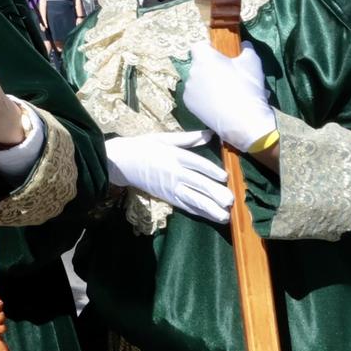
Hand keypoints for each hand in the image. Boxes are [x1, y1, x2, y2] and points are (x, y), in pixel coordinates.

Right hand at [105, 130, 231, 223]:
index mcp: (174, 155)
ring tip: (225, 216)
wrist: (120, 162)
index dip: (211, 171)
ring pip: (193, 199)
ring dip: (210, 209)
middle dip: (215, 193)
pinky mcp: (167, 197)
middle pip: (198, 184)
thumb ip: (189, 138)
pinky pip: (185, 206)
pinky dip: (199, 212)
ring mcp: (170, 187)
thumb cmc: (143, 146)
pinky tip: (212, 216)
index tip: (225, 177)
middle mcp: (174, 173)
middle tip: (230, 201)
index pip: (196, 164)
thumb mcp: (164, 138)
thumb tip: (210, 134)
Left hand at [181, 43, 276, 153]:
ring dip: (207, 82)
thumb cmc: (248, 88)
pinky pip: (196, 94)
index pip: (199, 46)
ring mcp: (188, 89)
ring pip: (197, 80)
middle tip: (228, 76)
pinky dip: (204, 96)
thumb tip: (244, 44)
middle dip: (211, 68)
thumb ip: (247, 49)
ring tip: (226, 92)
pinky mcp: (188, 104)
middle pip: (199, 64)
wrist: (244, 120)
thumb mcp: (253, 62)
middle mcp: (192, 71)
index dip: (209, 49)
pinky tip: (219, 103)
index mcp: (204, 58)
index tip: (220, 56)